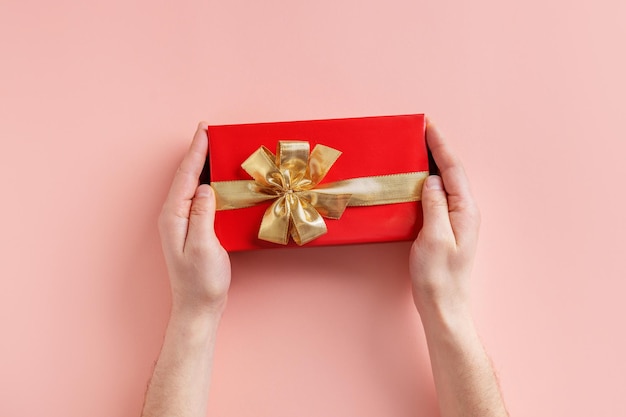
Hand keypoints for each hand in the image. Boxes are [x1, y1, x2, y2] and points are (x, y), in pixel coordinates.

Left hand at [158, 123, 230, 316]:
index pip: (186, 176)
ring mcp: (181, 221)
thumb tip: (206, 187)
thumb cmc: (201, 282)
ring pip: (191, 184)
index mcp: (174, 216)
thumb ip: (203, 215)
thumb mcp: (205, 248)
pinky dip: (206, 181)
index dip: (196, 152)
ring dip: (202, 164)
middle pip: (185, 176)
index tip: (204, 130)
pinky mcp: (191, 228)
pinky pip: (197, 196)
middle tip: (210, 131)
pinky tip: (216, 177)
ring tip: (214, 147)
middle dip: (197, 152)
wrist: (197, 306)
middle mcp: (174, 215)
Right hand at [410, 121, 480, 317]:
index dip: (440, 145)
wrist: (443, 305)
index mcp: (465, 210)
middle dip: (438, 149)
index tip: (428, 125)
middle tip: (421, 130)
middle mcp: (464, 212)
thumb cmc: (439, 276)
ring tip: (419, 147)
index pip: (453, 169)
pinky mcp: (446, 228)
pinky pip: (438, 196)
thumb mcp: (434, 238)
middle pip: (452, 172)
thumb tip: (431, 180)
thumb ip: (434, 206)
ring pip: (446, 182)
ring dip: (434, 162)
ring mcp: (456, 220)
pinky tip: (418, 179)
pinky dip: (428, 181)